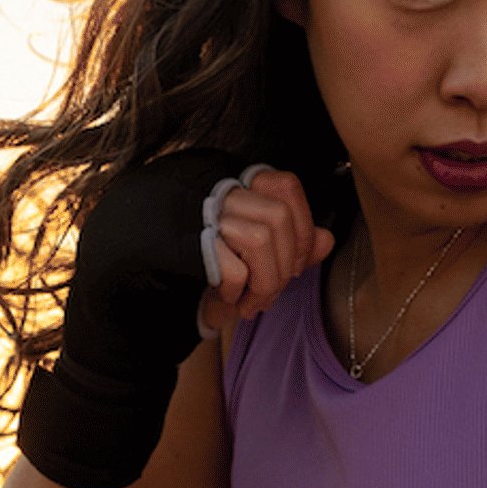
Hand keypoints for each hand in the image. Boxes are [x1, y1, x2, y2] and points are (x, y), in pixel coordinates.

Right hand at [196, 165, 336, 336]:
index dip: (302, 228)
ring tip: (253, 302)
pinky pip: (233, 268)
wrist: (159, 268)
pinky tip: (230, 298)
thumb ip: (295, 243)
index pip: (287, 185)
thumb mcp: (261, 253)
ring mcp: (206, 215)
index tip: (295, 265)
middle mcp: (224, 192)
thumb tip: (327, 240)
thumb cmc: (219, 260)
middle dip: (285, 264)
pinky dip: (238, 290)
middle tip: (272, 292)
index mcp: (243, 185)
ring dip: (265, 282)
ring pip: (259, 239)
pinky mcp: (191, 245)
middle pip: (278, 216)